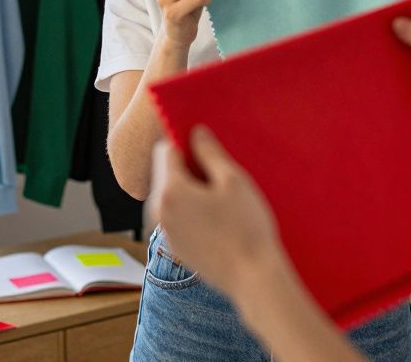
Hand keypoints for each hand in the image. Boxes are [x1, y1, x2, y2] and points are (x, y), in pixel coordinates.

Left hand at [151, 127, 283, 290]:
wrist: (252, 277)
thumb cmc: (246, 227)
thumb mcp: (233, 181)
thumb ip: (210, 152)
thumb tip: (195, 132)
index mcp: (170, 190)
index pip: (166, 150)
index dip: (185, 143)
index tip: (206, 149)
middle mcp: (158, 211)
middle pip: (165, 173)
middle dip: (186, 168)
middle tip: (219, 177)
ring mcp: (165, 232)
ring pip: (170, 196)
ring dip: (188, 190)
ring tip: (219, 200)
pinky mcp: (175, 248)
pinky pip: (176, 218)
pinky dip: (189, 212)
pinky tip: (217, 221)